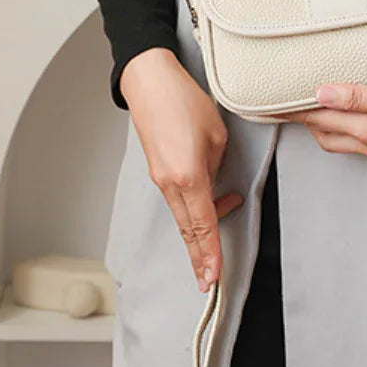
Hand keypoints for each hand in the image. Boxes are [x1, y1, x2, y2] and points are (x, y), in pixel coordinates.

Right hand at [120, 47, 242, 292]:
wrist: (150, 83)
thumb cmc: (184, 101)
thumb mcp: (217, 136)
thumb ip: (217, 167)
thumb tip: (213, 183)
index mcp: (188, 177)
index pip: (204, 225)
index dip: (211, 254)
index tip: (215, 278)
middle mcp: (171, 183)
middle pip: (189, 231)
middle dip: (200, 259)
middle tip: (208, 284)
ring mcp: (161, 178)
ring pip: (184, 217)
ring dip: (201, 234)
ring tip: (216, 247)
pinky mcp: (158, 170)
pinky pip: (179, 201)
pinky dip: (194, 213)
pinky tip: (213, 206)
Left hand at [268, 81, 366, 165]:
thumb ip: (357, 97)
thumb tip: (321, 94)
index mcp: (364, 131)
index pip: (317, 119)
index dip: (291, 111)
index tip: (269, 105)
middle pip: (324, 133)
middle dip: (303, 119)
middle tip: (287, 103)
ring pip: (341, 139)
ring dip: (324, 125)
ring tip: (314, 107)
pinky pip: (358, 140)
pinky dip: (345, 128)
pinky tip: (352, 117)